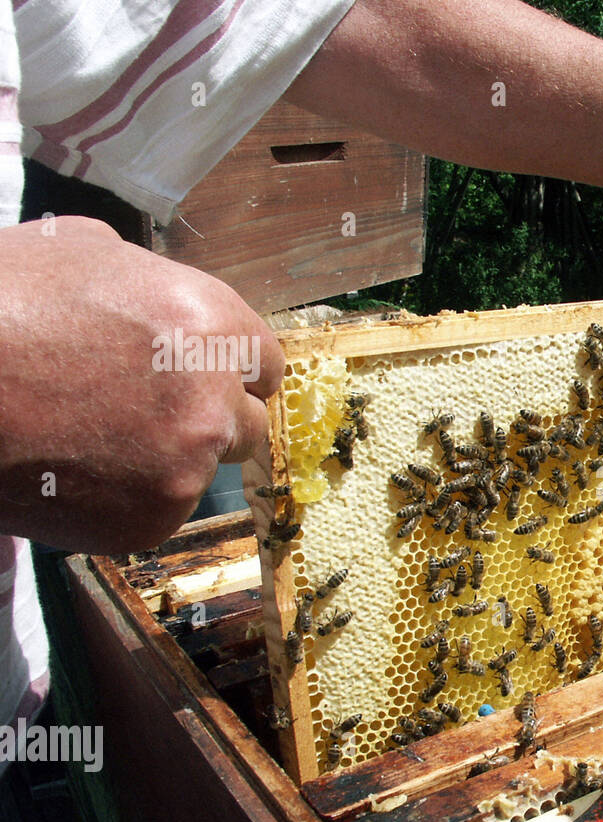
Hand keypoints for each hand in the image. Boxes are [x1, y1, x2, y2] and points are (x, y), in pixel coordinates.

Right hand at [0, 217, 284, 552]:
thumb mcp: (79, 252)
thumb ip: (147, 282)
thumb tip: (161, 295)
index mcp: (210, 326)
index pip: (265, 364)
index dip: (232, 370)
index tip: (208, 379)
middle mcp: (212, 401)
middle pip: (245, 424)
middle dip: (207, 419)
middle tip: (146, 414)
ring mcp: (183, 468)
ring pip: (198, 470)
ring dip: (163, 460)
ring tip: (88, 438)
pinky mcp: (147, 521)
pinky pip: (154, 511)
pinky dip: (122, 499)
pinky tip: (69, 471)